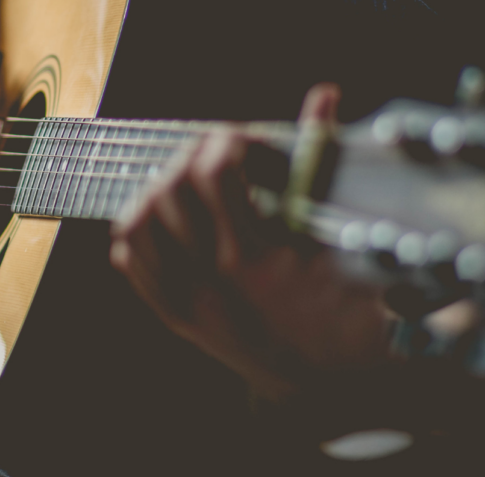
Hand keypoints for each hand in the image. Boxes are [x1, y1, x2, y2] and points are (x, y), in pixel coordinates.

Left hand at [109, 84, 396, 400]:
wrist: (336, 392)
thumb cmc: (352, 313)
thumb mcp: (345, 237)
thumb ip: (323, 158)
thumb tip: (324, 93)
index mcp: (256, 258)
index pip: (212, 172)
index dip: (227, 142)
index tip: (248, 143)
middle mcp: (212, 282)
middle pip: (167, 191)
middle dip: (192, 158)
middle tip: (221, 156)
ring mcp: (189, 303)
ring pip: (137, 225)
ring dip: (161, 190)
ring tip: (195, 183)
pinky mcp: (178, 318)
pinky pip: (133, 262)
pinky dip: (142, 231)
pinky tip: (173, 220)